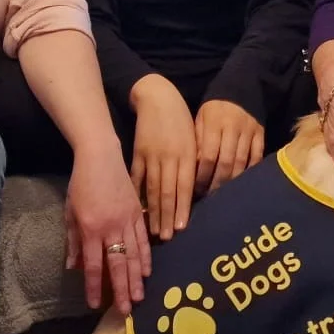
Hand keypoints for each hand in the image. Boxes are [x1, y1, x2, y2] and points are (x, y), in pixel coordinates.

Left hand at [64, 145, 150, 315]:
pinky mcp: (138, 213)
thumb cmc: (81, 184)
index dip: (93, 286)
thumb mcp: (70, 212)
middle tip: (126, 311)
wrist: (101, 156)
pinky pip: (143, 240)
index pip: (92, 264)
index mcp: (90, 228)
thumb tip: (73, 267)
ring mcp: (127, 220)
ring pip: (134, 255)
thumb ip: (73, 241)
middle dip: (121, 289)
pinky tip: (147, 272)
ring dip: (137, 279)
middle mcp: (110, 227)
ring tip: (139, 297)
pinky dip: (146, 257)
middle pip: (118, 264)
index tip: (95, 305)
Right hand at [130, 76, 196, 239]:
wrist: (158, 97)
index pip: (184, 186)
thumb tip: (197, 191)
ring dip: (153, 211)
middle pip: (167, 191)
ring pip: (152, 188)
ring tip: (153, 230)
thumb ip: (195, 164)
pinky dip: (137, 195)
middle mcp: (169, 157)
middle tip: (166, 237)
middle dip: (166, 216)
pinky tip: (137, 209)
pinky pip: (137, 178)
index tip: (181, 227)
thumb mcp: (194, 139)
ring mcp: (151, 156)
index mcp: (187, 154)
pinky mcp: (137, 153)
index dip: (181, 208)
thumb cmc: (181, 120)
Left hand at [194, 99, 263, 195]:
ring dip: (232, 181)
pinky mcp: (261, 134)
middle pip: (226, 162)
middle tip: (209, 197)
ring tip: (223, 194)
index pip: (208, 155)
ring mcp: (249, 131)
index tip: (196, 189)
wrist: (240, 90)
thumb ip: (197, 142)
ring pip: (241, 162)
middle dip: (217, 183)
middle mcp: (232, 127)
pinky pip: (257, 157)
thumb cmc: (213, 110)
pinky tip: (241, 183)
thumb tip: (193, 168)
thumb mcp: (200, 119)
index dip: (202, 175)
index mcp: (214, 123)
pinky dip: (250, 172)